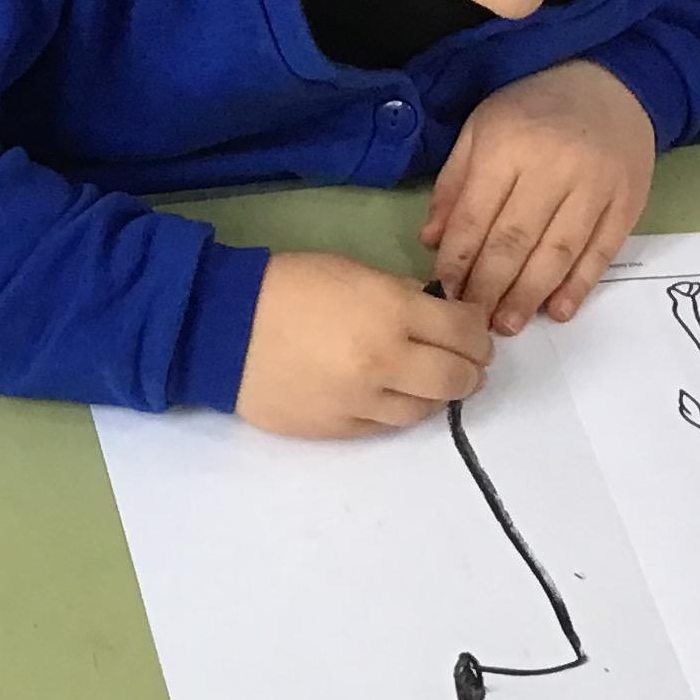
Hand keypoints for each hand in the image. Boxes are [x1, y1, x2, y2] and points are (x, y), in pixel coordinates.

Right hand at [235, 250, 491, 436]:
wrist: (221, 329)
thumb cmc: (286, 287)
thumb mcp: (352, 271)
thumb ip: (400, 295)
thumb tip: (436, 314)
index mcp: (392, 312)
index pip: (465, 330)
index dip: (478, 331)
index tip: (473, 329)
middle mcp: (386, 362)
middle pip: (456, 378)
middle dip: (470, 369)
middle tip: (466, 362)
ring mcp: (362, 402)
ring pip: (425, 410)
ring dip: (436, 395)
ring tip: (428, 381)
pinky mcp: (338, 429)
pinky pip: (385, 426)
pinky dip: (396, 410)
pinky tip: (390, 395)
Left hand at [422, 61, 656, 333]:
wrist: (611, 82)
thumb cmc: (533, 109)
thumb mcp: (479, 129)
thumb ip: (454, 184)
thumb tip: (431, 241)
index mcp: (506, 146)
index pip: (475, 217)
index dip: (457, 261)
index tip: (443, 294)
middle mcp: (552, 167)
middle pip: (515, 241)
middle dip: (489, 288)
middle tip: (471, 322)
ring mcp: (595, 186)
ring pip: (558, 252)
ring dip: (529, 295)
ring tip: (507, 325)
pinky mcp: (627, 202)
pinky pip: (602, 252)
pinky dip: (579, 285)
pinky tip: (557, 310)